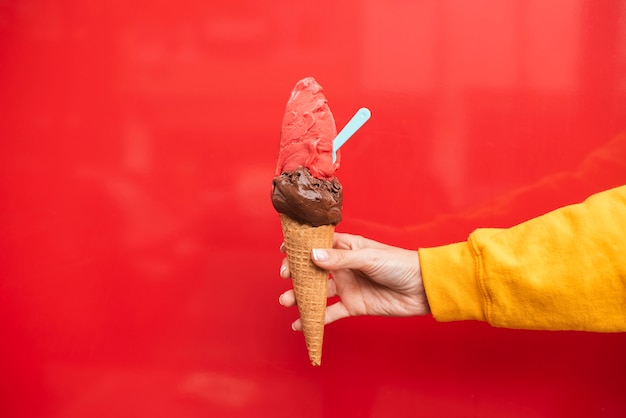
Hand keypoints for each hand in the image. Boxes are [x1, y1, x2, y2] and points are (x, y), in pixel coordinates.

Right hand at [278, 232, 429, 330]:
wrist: (422, 289)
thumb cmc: (400, 265)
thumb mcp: (368, 258)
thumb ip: (339, 260)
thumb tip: (312, 256)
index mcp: (348, 248)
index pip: (319, 244)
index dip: (301, 248)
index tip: (285, 253)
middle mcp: (344, 267)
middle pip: (314, 269)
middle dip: (297, 274)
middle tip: (285, 278)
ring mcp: (348, 286)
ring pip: (318, 292)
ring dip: (301, 297)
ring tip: (286, 301)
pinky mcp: (353, 306)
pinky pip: (330, 313)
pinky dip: (315, 319)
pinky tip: (301, 325)